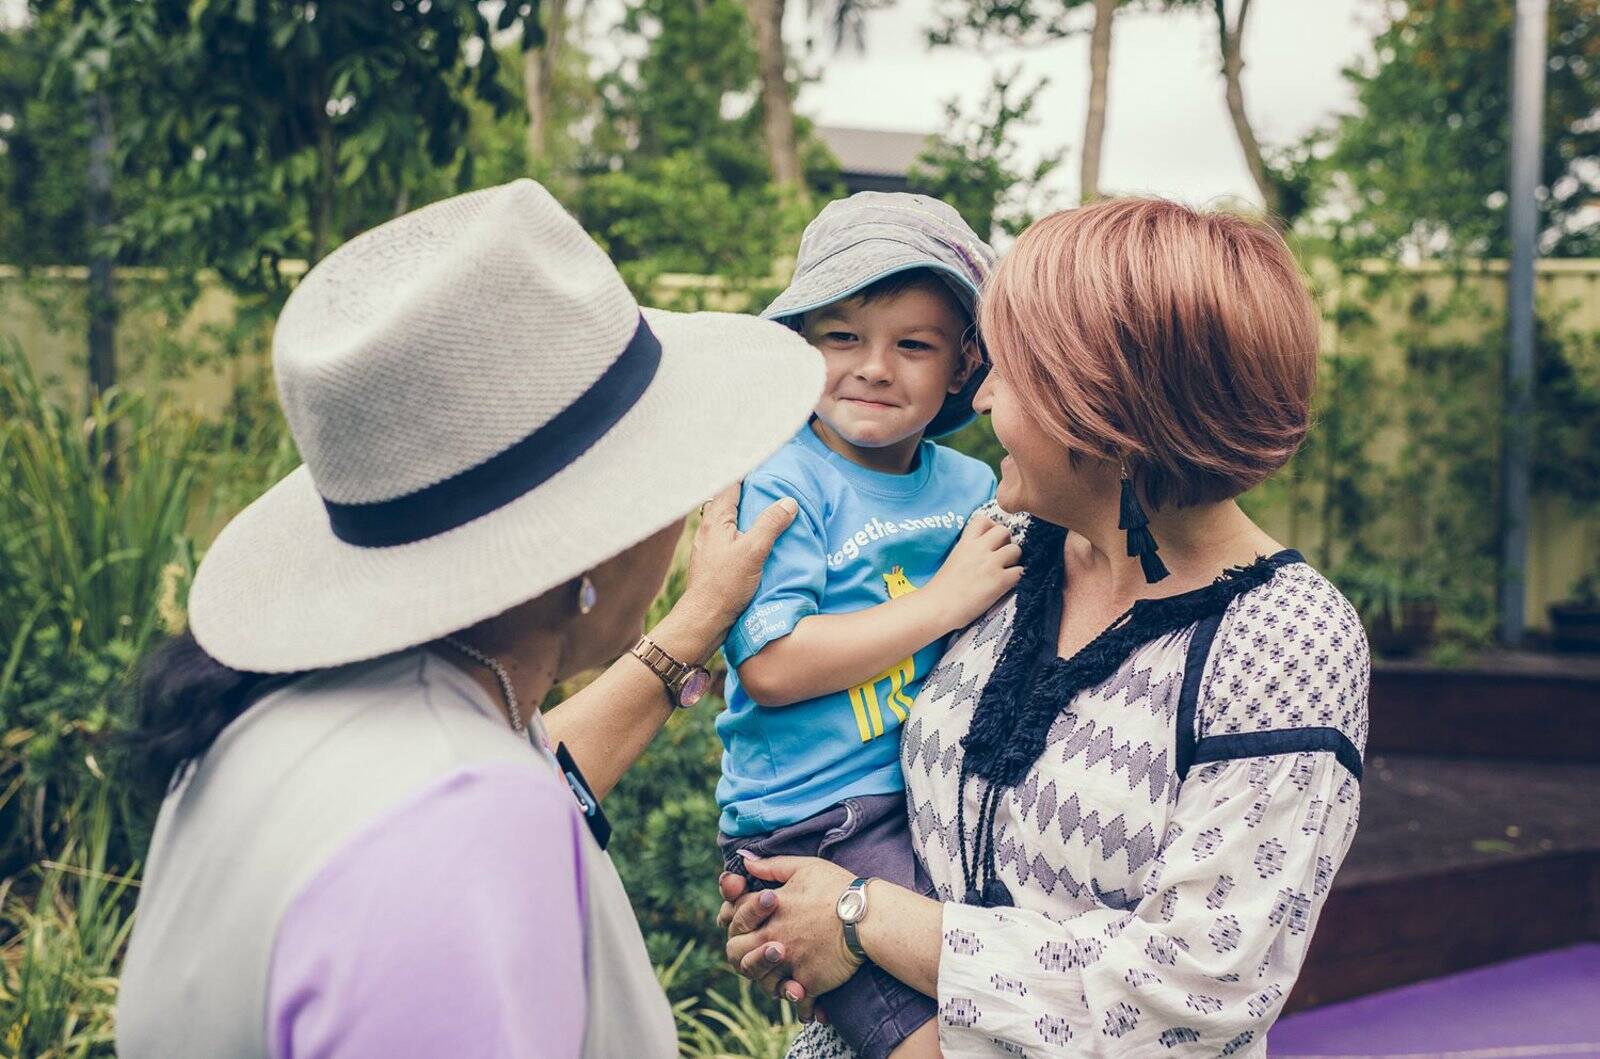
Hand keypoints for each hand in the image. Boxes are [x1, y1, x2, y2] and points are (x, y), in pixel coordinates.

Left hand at [677, 483, 798, 632]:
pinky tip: (756, 539)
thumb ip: (770, 524)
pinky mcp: (713, 560)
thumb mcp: (753, 551)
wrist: (704, 618)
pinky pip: (729, 535)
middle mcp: (708, 527)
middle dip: (747, 491)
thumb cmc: (725, 584)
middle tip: (771, 485)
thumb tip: (789, 501)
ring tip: (767, 510)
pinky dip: (742, 530)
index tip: (766, 465)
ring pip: (728, 518)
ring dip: (745, 512)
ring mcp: (709, 544)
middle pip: (728, 499)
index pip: (731, 483)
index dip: (748, 472)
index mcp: (715, 518)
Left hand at [722, 856, 861, 1008]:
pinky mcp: (808, 983)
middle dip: (742, 954)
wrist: (867, 916)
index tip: (747, 924)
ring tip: (780, 979)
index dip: (735, 918)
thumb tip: (745, 861)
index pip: (734, 915)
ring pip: (761, 982)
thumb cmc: (838, 888)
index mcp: (768, 909)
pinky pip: (796, 1002)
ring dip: (767, 981)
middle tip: (759, 954)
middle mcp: (773, 937)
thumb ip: (771, 866)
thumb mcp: (804, 867)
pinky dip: (801, 1005)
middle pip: (735, 953)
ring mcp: (789, 962)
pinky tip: (807, 1002)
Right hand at [923, 514, 1022, 631]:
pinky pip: (1020, 571)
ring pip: (1016, 550)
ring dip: (1014, 560)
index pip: (984, 519)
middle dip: (1006, 542)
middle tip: (1000, 556)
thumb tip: (985, 550)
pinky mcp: (1000, 581)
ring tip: (1005, 571)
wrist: (937, 608)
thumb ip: (969, 550)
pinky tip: (1007, 584)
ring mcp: (991, 564)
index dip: (991, 527)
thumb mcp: (953, 558)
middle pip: (1004, 531)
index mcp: (965, 543)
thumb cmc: (941, 588)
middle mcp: (979, 549)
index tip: (989, 540)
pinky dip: (1017, 577)